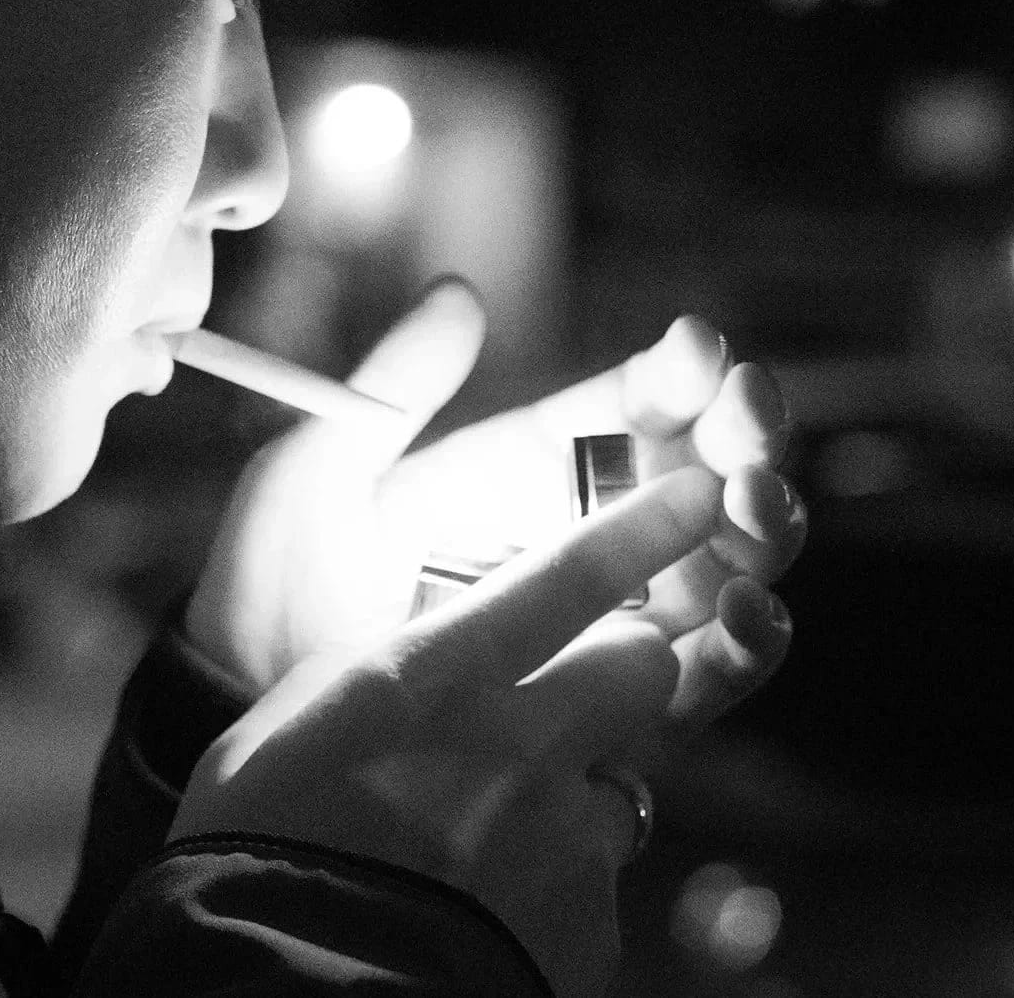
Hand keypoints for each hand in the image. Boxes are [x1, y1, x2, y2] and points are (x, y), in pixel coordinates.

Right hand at [170, 467, 796, 997]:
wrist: (291, 985)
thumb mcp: (292, 720)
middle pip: (644, 663)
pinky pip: (595, 884)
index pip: (573, 574)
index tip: (695, 493)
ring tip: (491, 840)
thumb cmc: (258, 843)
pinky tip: (488, 910)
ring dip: (573, 798)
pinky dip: (555, 891)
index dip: (644, 526)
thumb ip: (379, 671)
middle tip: (566, 703)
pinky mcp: (591, 923)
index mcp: (442, 675)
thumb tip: (417, 648)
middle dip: (626, 668)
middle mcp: (525, 743)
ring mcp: (568, 837)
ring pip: (620, 781)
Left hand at [185, 280, 805, 711]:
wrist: (250, 718)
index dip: (684, 369)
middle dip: (748, 439)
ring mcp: (608, 621)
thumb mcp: (318, 475)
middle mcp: (591, 537)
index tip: (697, 349)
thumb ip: (393, 388)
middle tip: (746, 423)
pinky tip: (746, 614)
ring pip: (729, 566)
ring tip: (754, 504)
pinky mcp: (613, 711)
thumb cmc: (274, 590)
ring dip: (762, 529)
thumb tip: (460, 295)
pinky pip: (707, 679)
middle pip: (708, 474)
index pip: (639, 402)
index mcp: (532, 464)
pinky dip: (748, 645)